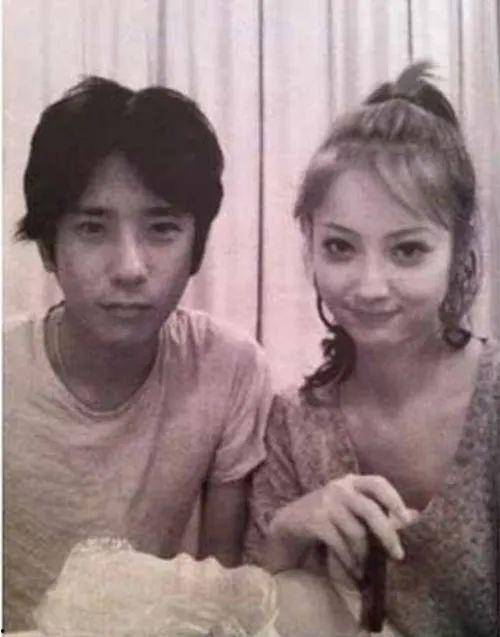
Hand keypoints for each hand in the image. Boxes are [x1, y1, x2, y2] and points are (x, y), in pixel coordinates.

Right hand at [270, 474, 418, 578]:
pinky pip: (340, 544)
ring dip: (364, 555)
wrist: (289, 524)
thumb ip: (381, 511)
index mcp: (352, 481)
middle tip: (398, 555)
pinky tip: (354, 570)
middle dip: (387, 534)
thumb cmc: (327, 516)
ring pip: (356, 532)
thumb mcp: (353, 509)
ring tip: (367, 568)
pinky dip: (349, 560)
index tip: (407, 519)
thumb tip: (415, 516)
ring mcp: (326, 502)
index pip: (378, 483)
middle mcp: (340, 488)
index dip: (394, 498)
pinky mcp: (315, 520)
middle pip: (371, 510)